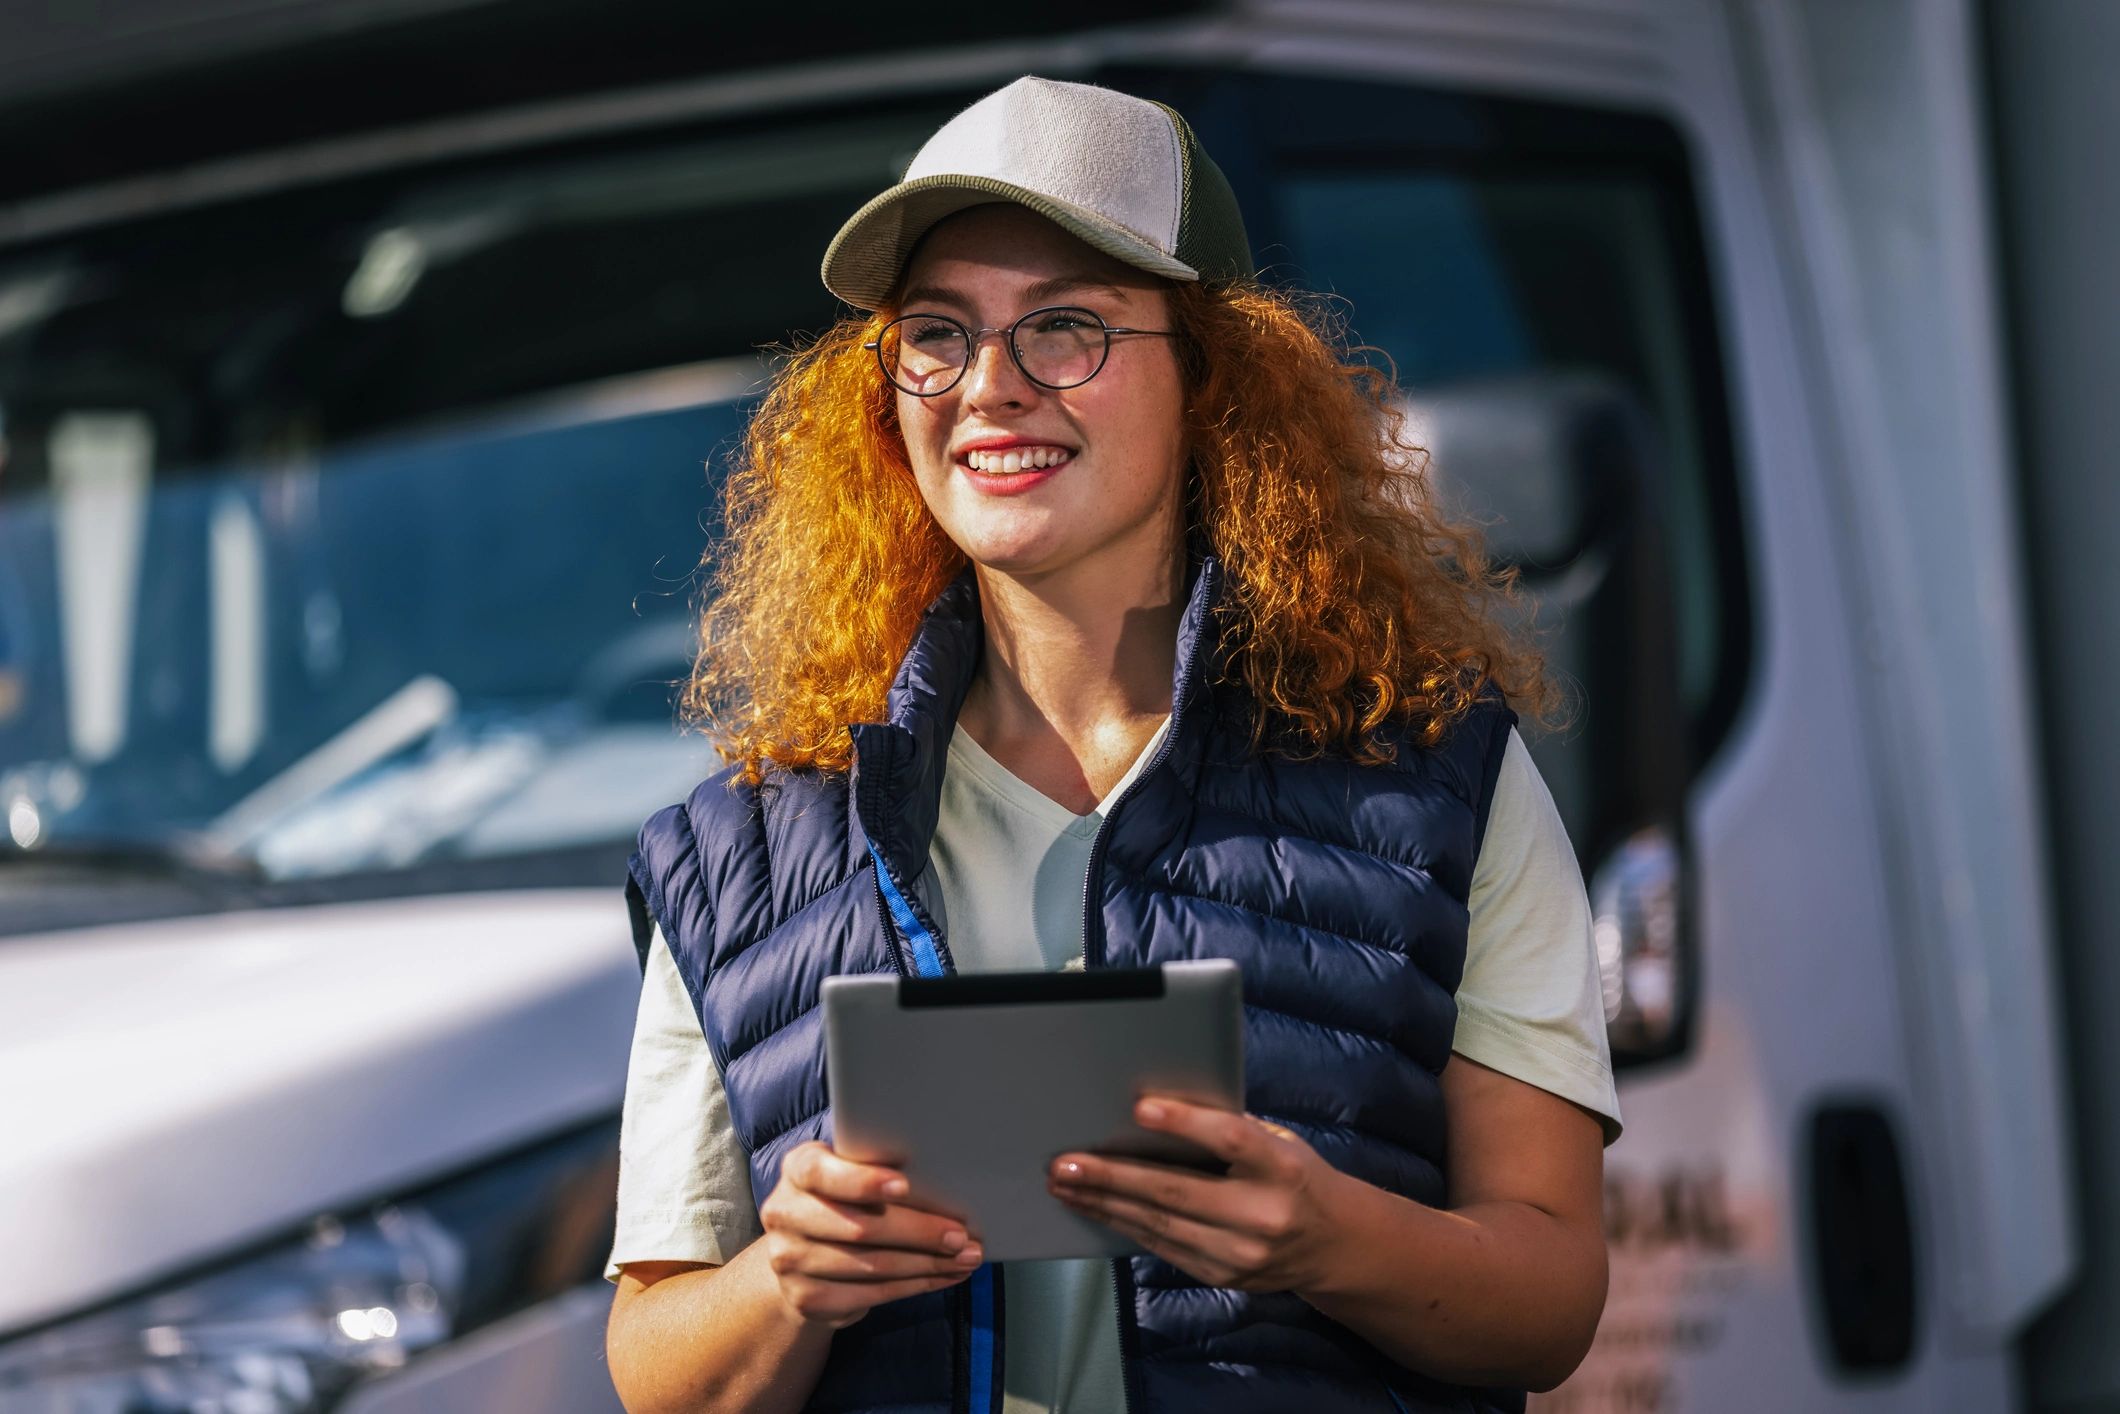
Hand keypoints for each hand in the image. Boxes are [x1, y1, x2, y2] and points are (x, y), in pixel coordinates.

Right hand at [759, 1140, 984, 1329]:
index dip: (863, 1181)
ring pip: (872, 1265)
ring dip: (927, 1264)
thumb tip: (945, 1181)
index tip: (904, 1185)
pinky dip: (915, 1286)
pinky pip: (871, 1295)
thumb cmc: (844, 1200)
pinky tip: (944, 1276)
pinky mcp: (806, 1298)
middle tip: (961, 1235)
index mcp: (798, 1169)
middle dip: (919, 1232)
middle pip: (859, 1227)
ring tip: (965, 1259)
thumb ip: (877, 1171)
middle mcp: (785, 1213)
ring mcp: (789, 1260)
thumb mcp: (851, 1174)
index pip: (823, 1173)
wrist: (801, 1254)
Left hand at [1047, 1096, 1350, 1292]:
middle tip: (1064, 1163)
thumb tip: (1157, 1111)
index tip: (1140, 1109)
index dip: (1186, 1124)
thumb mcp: (1279, 1142)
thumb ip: (1230, 1130)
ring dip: (1104, 1203)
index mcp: (1281, 1167)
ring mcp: (1241, 1253)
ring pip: (1159, 1225)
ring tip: (1063, 1184)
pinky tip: (1095, 1207)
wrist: (1334, 1245)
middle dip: (1112, 1176)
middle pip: (1176, 1191)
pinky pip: (1162, 1247)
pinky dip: (1123, 1224)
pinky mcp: (1223, 1276)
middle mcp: (1262, 1214)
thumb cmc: (1295, 1176)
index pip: (1231, 1140)